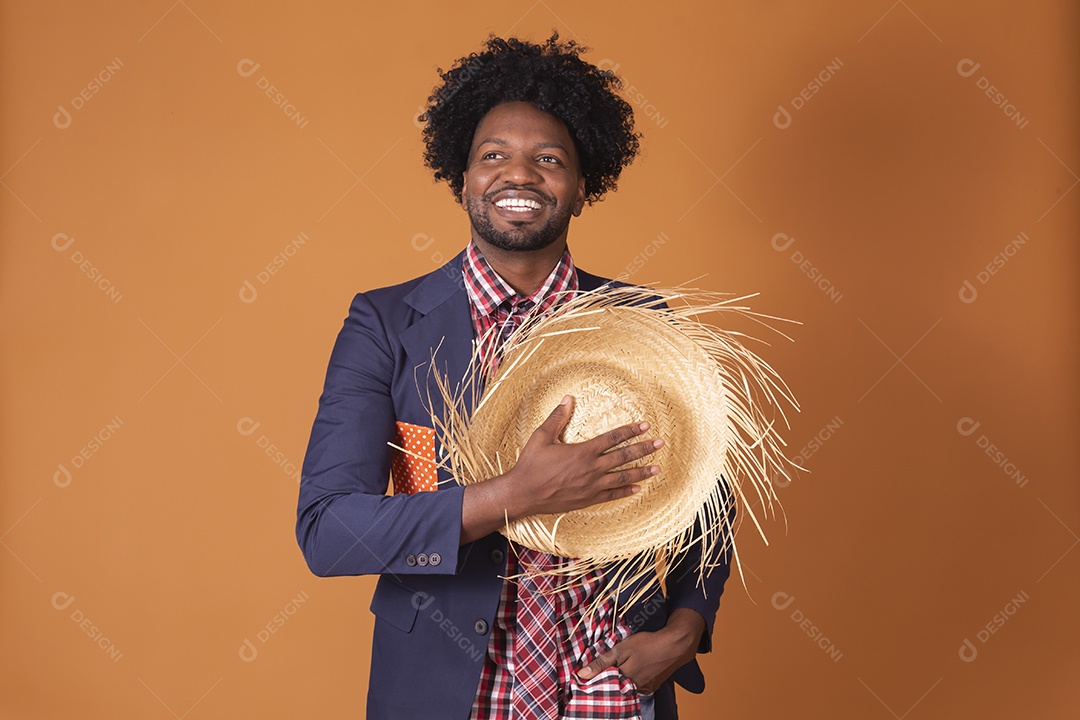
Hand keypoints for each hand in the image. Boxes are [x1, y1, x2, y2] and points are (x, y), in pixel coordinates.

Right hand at [505, 395, 662, 517]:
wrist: (523, 493)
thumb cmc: (531, 464)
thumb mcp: (542, 436)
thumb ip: (557, 417)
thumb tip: (568, 398)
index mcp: (583, 451)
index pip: (613, 438)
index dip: (630, 430)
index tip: (645, 425)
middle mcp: (591, 468)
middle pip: (624, 457)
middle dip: (644, 449)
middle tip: (660, 444)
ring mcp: (592, 486)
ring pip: (622, 477)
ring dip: (641, 472)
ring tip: (656, 468)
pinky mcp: (588, 499)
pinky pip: (612, 495)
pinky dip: (625, 491)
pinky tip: (637, 488)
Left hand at [576, 608, 704, 695]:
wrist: (675, 645)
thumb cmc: (647, 644)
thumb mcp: (621, 649)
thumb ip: (602, 663)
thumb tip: (581, 674)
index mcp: (624, 680)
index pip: (603, 686)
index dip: (596, 680)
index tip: (588, 677)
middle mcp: (634, 689)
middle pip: (615, 688)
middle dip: (608, 681)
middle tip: (605, 670)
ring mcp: (645, 689)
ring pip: (627, 687)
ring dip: (621, 680)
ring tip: (621, 667)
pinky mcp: (653, 687)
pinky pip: (638, 687)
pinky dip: (633, 680)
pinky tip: (634, 670)